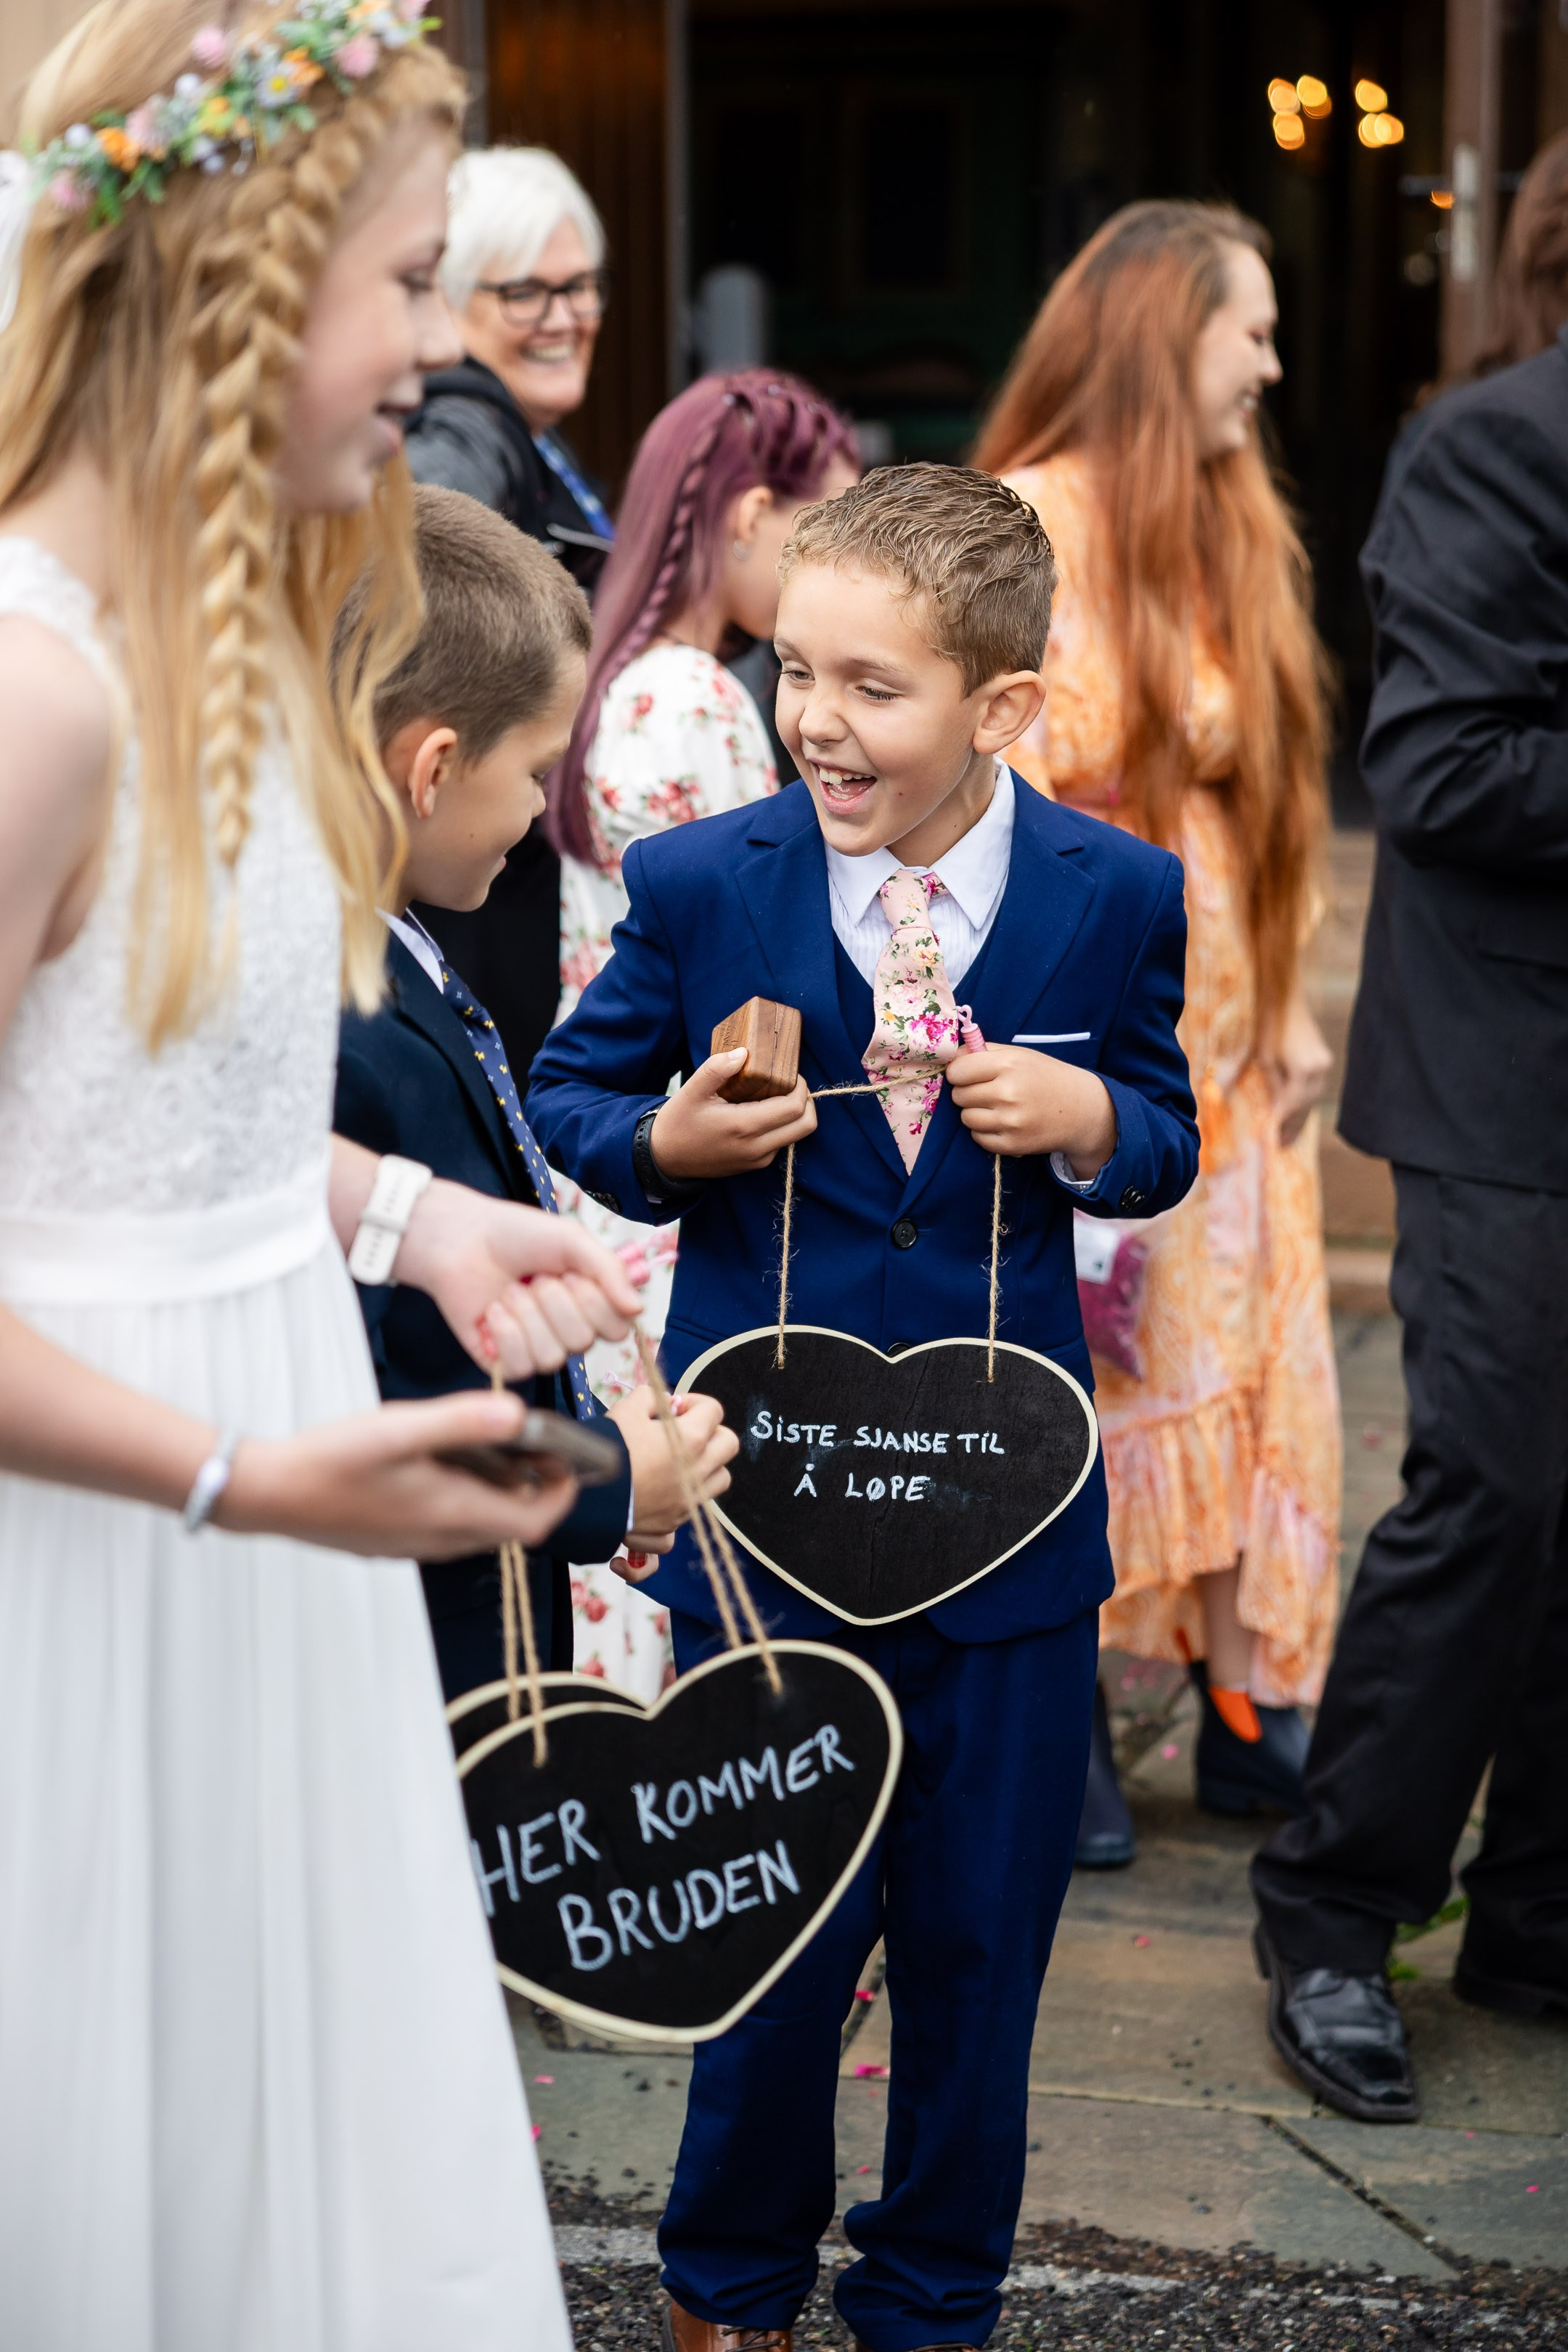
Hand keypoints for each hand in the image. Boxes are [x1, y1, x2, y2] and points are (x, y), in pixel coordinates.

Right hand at [216, 1388, 579, 1559]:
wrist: (263, 1495)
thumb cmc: (329, 1461)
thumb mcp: (400, 1429)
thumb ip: (461, 1421)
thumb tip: (519, 1414)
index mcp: (451, 1514)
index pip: (533, 1523)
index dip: (561, 1495)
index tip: (569, 1462)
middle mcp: (437, 1539)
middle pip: (509, 1527)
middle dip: (533, 1491)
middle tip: (537, 1449)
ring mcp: (411, 1544)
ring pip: (476, 1528)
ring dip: (496, 1495)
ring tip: (494, 1450)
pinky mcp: (388, 1540)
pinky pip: (443, 1527)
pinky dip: (462, 1501)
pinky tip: (438, 1465)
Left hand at [394, 1177, 642, 1379]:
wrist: (463, 1238)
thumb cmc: (518, 1235)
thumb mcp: (573, 1241)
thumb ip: (609, 1271)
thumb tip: (637, 1309)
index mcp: (592, 1303)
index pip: (618, 1329)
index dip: (595, 1303)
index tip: (572, 1272)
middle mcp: (568, 1330)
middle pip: (583, 1343)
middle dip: (555, 1302)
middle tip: (536, 1277)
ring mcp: (536, 1348)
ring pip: (552, 1358)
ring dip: (528, 1315)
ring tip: (511, 1289)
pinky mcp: (503, 1361)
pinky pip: (520, 1366)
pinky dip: (505, 1331)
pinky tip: (494, 1309)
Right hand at [610, 1384, 737, 1550]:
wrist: (585, 1496)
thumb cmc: (608, 1448)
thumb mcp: (626, 1409)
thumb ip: (651, 1397)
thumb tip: (666, 1403)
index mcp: (690, 1440)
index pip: (714, 1410)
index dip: (694, 1403)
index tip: (674, 1408)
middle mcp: (696, 1473)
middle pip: (728, 1445)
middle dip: (710, 1432)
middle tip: (682, 1432)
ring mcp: (686, 1502)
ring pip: (719, 1480)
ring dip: (706, 1466)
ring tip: (677, 1462)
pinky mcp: (671, 1525)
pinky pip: (690, 1513)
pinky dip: (682, 1503)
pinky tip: (662, 1495)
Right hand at [649, 1050, 817, 1181]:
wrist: (664, 1159)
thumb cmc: (678, 1123)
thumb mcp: (691, 1091)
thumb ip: (716, 1069)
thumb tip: (743, 1052)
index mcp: (744, 1126)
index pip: (794, 1107)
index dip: (800, 1086)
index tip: (790, 1072)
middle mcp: (757, 1147)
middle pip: (806, 1125)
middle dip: (806, 1100)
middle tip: (790, 1083)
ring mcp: (758, 1159)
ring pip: (796, 1135)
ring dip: (794, 1113)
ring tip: (774, 1095)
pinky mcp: (755, 1165)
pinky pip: (781, 1143)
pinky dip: (782, 1125)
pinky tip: (761, 1111)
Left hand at [947, 1045, 1116, 1173]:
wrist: (1080, 1110)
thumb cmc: (1045, 1077)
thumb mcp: (1019, 1055)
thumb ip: (984, 1052)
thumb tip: (951, 1059)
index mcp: (1008, 1065)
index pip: (957, 1071)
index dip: (958, 1073)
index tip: (968, 1074)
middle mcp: (1008, 1093)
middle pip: (959, 1096)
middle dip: (967, 1092)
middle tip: (987, 1091)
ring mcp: (1010, 1122)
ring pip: (966, 1118)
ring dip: (975, 1112)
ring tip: (996, 1107)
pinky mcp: (1012, 1144)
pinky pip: (978, 1137)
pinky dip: (985, 1131)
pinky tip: (1002, 1122)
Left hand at [1263, 993, 1332, 1147]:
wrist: (1285, 1002)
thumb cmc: (1270, 1029)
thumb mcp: (1265, 1062)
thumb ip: (1274, 1089)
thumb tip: (1276, 1113)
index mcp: (1305, 1070)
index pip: (1293, 1104)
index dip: (1283, 1123)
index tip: (1274, 1141)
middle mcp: (1320, 1069)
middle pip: (1307, 1105)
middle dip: (1294, 1125)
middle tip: (1283, 1145)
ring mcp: (1325, 1063)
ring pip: (1313, 1097)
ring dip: (1301, 1115)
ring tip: (1290, 1134)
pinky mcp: (1324, 1059)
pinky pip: (1314, 1087)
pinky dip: (1305, 1100)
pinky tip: (1297, 1111)